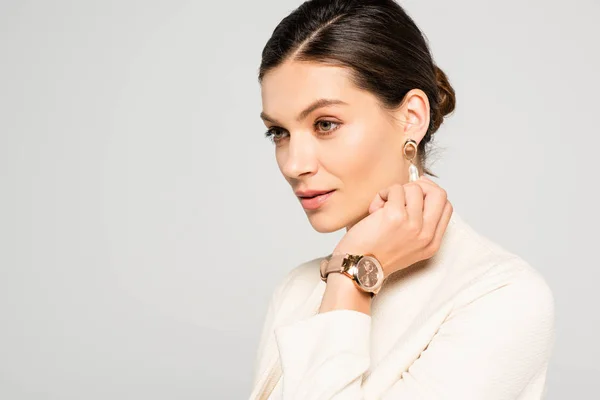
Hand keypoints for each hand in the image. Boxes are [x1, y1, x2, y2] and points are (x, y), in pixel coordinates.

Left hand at [334, 176, 452, 278]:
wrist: (358, 266)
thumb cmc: (375, 253)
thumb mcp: (407, 244)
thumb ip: (419, 222)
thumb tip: (420, 187)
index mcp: (432, 243)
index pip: (446, 206)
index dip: (431, 193)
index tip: (415, 192)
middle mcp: (426, 235)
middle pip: (439, 194)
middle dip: (420, 186)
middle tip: (402, 192)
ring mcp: (413, 225)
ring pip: (415, 188)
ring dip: (396, 191)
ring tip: (383, 206)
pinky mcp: (396, 216)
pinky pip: (396, 189)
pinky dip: (383, 194)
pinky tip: (375, 208)